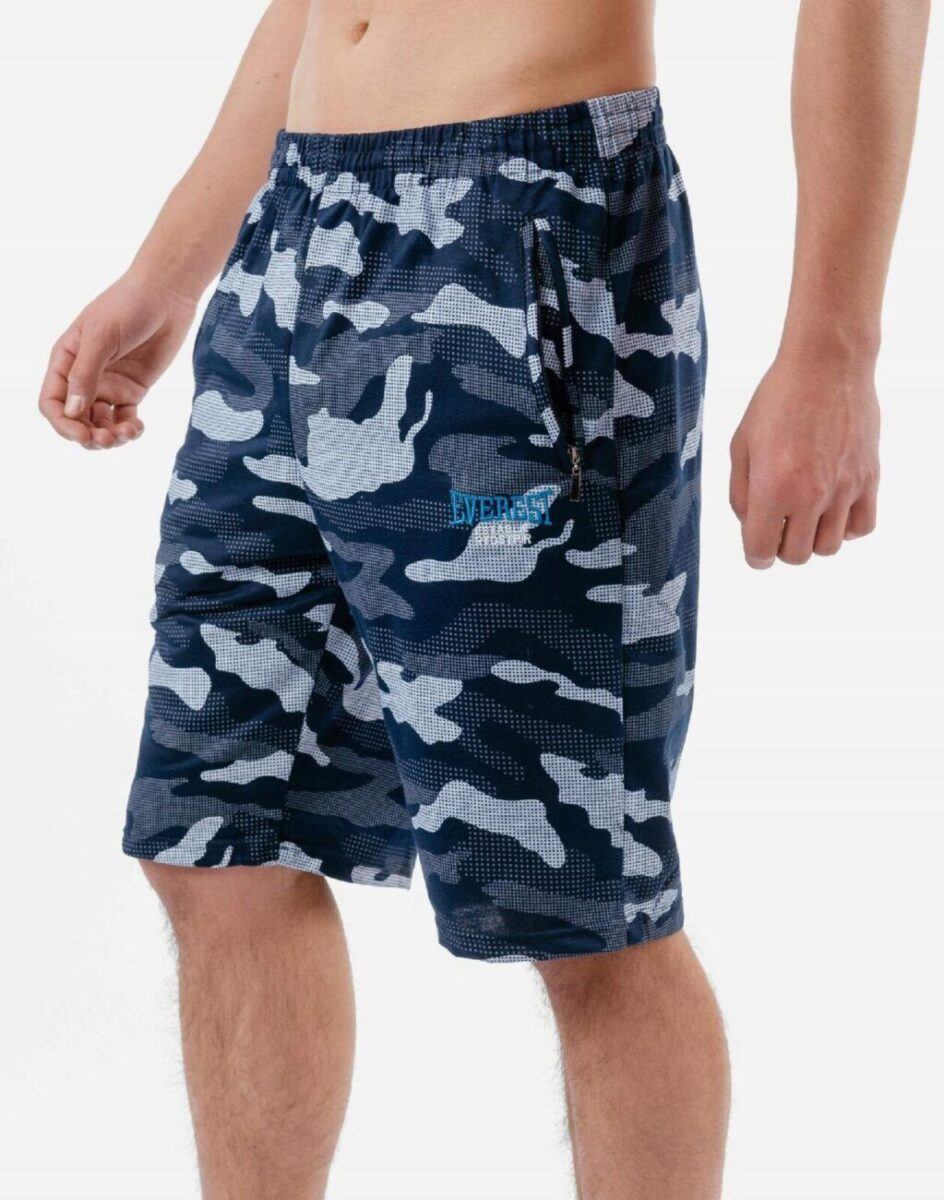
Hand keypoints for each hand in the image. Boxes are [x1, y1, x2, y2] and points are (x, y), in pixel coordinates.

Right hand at [39, 270, 196, 448]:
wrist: (166, 296)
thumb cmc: (127, 307)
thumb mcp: (101, 337)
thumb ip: (86, 375)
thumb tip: (72, 412)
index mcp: (66, 361)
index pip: (51, 402)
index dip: (62, 424)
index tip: (82, 434)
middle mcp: (84, 377)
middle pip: (76, 419)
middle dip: (88, 435)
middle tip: (108, 440)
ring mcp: (109, 384)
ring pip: (100, 423)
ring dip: (110, 436)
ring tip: (126, 434)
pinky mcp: (133, 389)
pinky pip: (125, 418)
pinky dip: (129, 429)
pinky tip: (138, 428)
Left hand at [730, 348, 879, 567]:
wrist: (826, 366)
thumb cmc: (776, 401)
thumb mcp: (740, 445)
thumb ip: (740, 493)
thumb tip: (750, 525)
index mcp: (773, 488)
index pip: (761, 551)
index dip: (754, 555)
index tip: (755, 546)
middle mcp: (811, 495)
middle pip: (796, 556)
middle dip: (781, 547)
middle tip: (778, 523)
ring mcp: (844, 489)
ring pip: (829, 547)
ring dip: (812, 538)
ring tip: (804, 513)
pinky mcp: (868, 479)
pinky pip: (861, 527)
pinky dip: (846, 528)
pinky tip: (832, 508)